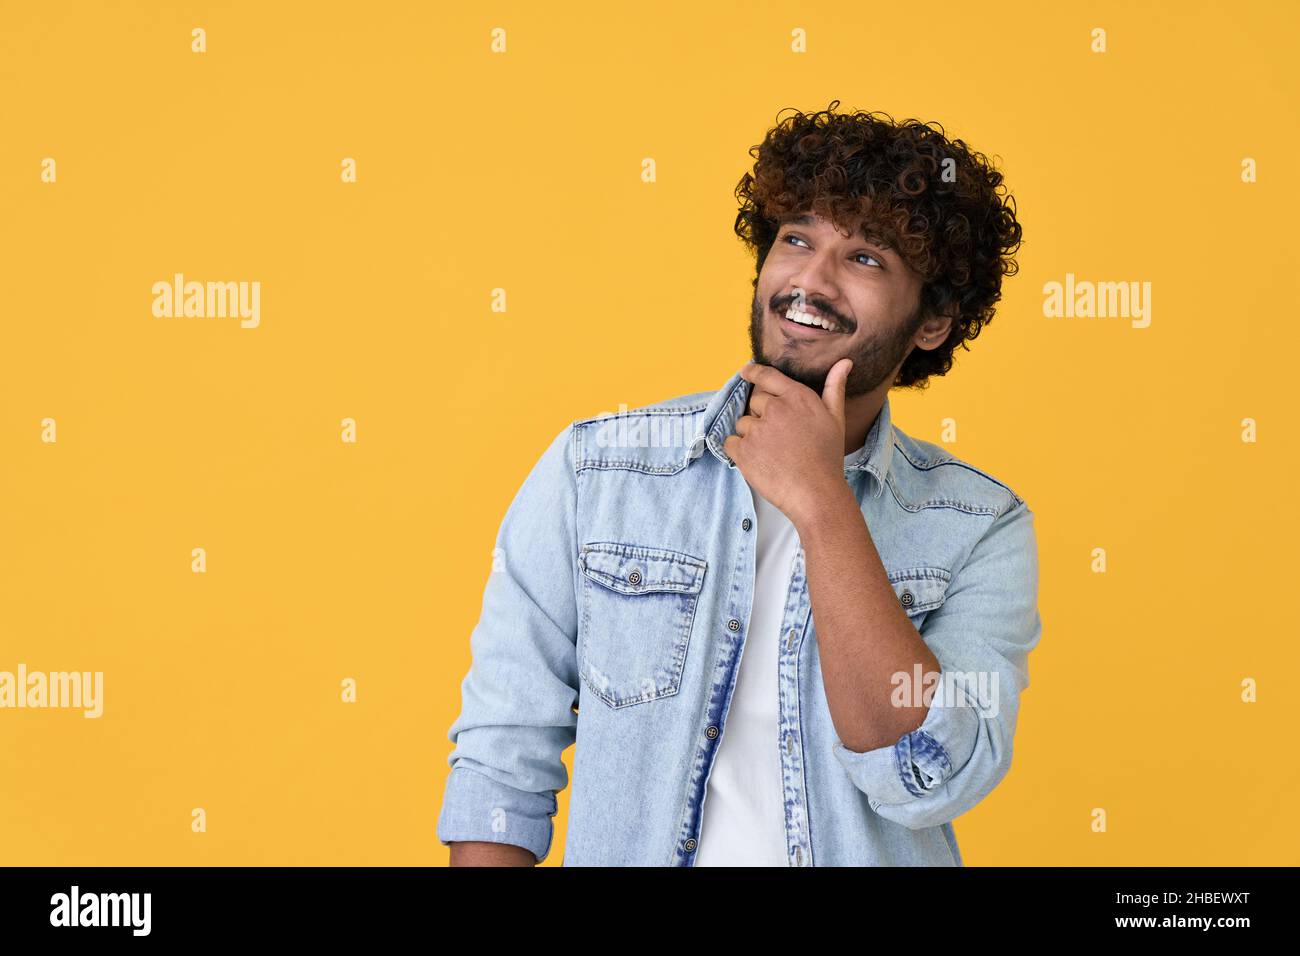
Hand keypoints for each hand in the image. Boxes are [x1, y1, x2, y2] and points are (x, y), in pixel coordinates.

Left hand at [723, 359, 852, 526]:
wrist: (816, 494)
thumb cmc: (828, 457)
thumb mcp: (835, 419)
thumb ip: (834, 388)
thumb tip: (844, 362)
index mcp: (796, 397)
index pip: (768, 376)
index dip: (754, 372)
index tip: (746, 371)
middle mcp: (775, 409)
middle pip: (755, 402)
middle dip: (762, 416)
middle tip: (778, 438)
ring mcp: (757, 429)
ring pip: (742, 424)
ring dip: (751, 436)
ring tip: (772, 453)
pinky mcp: (743, 450)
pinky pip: (730, 442)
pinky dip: (738, 451)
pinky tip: (758, 461)